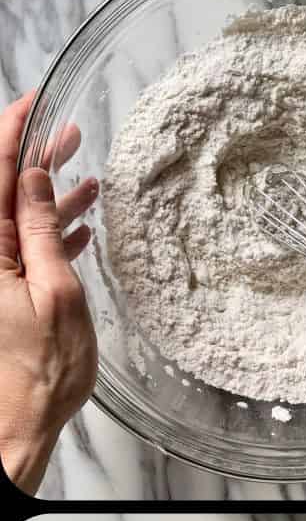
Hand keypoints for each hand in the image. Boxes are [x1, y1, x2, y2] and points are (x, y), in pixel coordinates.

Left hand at [0, 92, 97, 494]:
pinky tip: (80, 221)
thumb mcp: (55, 292)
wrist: (22, 419)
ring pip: (21, 216)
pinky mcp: (10, 290)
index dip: (13, 133)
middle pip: (5, 189)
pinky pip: (30, 247)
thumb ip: (41, 231)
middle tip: (64, 128)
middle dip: (33, 156)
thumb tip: (36, 179)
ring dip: (50, 193)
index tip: (34, 102)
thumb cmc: (42, 367)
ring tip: (83, 169)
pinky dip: (55, 231)